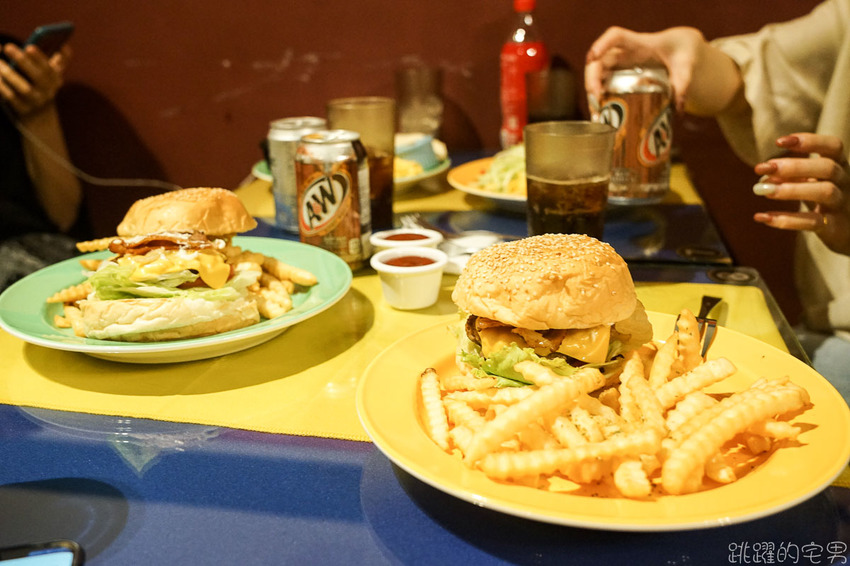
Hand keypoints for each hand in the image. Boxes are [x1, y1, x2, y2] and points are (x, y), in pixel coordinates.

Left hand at [0, 42, 70, 116]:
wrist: (37, 110)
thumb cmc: (41, 82)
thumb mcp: (52, 72)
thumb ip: (60, 59)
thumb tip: (65, 47)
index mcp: (56, 80)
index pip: (50, 68)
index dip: (40, 58)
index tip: (29, 47)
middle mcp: (48, 92)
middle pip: (38, 77)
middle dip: (23, 61)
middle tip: (8, 47)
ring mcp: (36, 102)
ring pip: (25, 89)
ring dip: (11, 74)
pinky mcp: (23, 109)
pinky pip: (12, 98)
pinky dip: (3, 87)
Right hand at [585, 26, 704, 111]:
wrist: (681, 52)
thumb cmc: (682, 53)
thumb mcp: (685, 64)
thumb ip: (683, 82)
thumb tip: (678, 106)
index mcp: (639, 44)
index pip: (616, 37)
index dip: (602, 45)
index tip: (593, 57)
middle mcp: (624, 54)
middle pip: (600, 60)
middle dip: (592, 78)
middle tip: (596, 97)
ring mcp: (619, 66)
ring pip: (597, 75)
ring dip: (593, 93)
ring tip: (596, 111)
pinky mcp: (619, 78)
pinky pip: (604, 87)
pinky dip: (600, 101)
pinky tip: (601, 115)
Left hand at [753, 133, 849, 254]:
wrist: (848, 230)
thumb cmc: (823, 197)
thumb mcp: (809, 182)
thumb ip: (790, 176)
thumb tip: (764, 177)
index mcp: (839, 165)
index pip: (833, 146)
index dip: (809, 141)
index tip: (779, 142)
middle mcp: (845, 182)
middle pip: (828, 168)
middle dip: (794, 166)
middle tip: (761, 168)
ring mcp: (841, 205)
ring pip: (824, 192)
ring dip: (790, 189)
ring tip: (761, 190)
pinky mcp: (834, 227)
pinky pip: (812, 222)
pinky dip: (786, 219)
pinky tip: (761, 217)